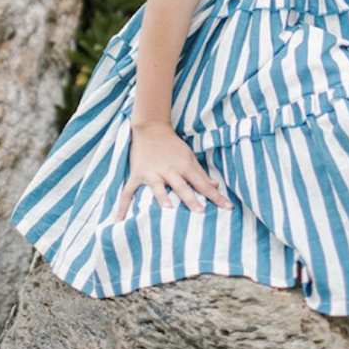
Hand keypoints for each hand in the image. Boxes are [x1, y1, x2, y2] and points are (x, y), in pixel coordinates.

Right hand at [116, 121, 233, 219]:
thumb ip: (201, 173)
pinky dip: (123, 206)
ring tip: (168, 209)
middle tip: (201, 213)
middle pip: (183, 188)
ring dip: (164, 198)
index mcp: (185, 167)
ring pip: (159, 188)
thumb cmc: (173, 145)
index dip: (216, 197)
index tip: (228, 208)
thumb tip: (215, 187)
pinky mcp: (138, 174)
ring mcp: (153, 173)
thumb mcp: (189, 156)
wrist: (151, 128)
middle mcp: (170, 171)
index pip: (203, 184)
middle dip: (192, 200)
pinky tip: (119, 220)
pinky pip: (128, 192)